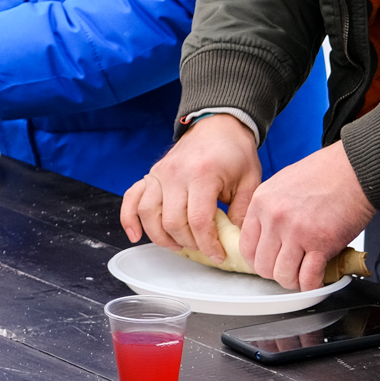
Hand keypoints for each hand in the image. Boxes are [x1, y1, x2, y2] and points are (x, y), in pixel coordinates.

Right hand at [121, 113, 261, 264]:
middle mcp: (175, 174)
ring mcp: (160, 174)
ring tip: (180, 246)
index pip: (198, 221)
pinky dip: (129, 218)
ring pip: (148, 214)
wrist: (218, 125)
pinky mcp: (151, 175)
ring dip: (162, 237)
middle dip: (189, 243)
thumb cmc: (234, 152)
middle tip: (204, 249)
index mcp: (202, 175)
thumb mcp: (250, 181)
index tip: (218, 255)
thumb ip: (243, 212)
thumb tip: (236, 241)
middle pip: (173, 221)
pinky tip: (135, 235)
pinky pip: (131, 198)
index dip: (208, 244)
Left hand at [236, 142, 374, 290]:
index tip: (269, 263)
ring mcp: (297, 231)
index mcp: (261, 202)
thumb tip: (265, 236)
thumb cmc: (323, 174)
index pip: (246, 246)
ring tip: (303, 277)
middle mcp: (275, 218)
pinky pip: (308, 278)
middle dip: (276, 274)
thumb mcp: (282, 184)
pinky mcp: (321, 243)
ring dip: (294, 281)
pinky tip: (317, 279)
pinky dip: (312, 285)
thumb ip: (270, 209)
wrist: (354, 169)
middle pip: (263, 266)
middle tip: (288, 270)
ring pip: (283, 276)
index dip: (258, 261)